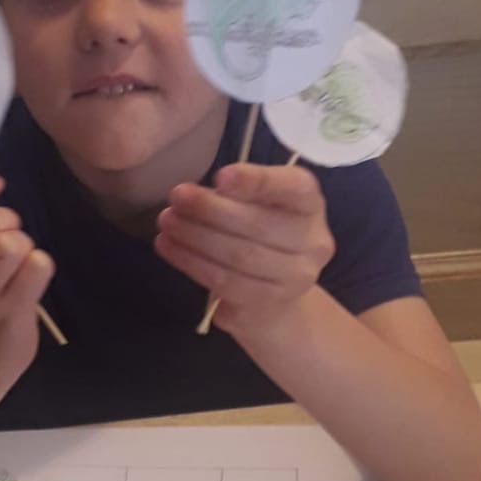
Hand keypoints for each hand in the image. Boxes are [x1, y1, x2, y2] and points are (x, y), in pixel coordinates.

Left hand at [154, 162, 334, 336]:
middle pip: (258, 225)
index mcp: (310, 204)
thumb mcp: (257, 204)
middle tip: (176, 197)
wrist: (275, 293)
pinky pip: (225, 283)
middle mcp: (313, 242)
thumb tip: (193, 195)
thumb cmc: (259, 234)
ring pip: (239, 256)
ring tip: (166, 223)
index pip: (294, 187)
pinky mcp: (269, 304)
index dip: (258, 181)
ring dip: (195, 237)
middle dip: (209, 209)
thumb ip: (236, 194)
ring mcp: (295, 278)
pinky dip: (192, 263)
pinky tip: (169, 247)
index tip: (221, 176)